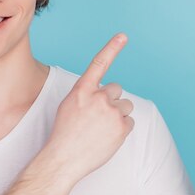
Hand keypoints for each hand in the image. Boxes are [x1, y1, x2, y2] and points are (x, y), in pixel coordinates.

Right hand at [44, 33, 134, 181]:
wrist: (65, 158)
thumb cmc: (65, 133)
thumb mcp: (69, 105)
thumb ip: (86, 94)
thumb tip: (103, 93)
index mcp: (82, 90)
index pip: (99, 63)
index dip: (112, 48)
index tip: (123, 36)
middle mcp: (98, 97)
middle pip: (116, 90)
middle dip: (111, 101)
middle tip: (98, 117)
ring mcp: (111, 111)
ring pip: (125, 106)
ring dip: (118, 115)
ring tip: (102, 129)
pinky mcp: (122, 126)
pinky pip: (129, 122)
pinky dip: (122, 129)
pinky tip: (107, 137)